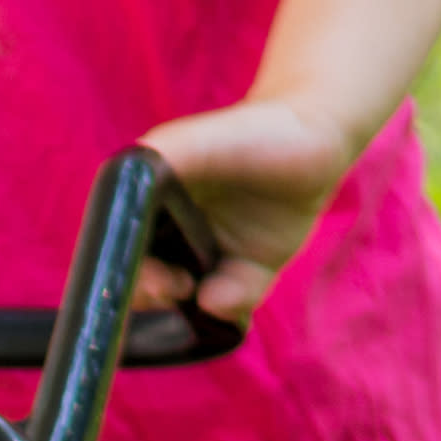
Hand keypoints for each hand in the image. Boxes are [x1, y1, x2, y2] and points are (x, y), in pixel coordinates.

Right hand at [133, 96, 368, 323]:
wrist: (317, 134)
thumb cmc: (252, 130)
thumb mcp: (197, 141)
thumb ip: (159, 158)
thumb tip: (123, 197)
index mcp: (153, 203)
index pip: (123, 246)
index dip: (123, 268)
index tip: (140, 274)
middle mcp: (179, 232)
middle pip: (150, 282)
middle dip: (153, 296)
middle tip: (172, 289)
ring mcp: (214, 254)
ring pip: (189, 300)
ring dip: (189, 309)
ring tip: (203, 297)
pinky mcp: (250, 270)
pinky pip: (234, 302)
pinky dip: (228, 306)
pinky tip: (224, 299)